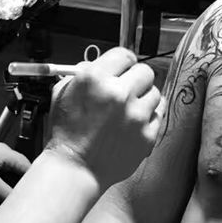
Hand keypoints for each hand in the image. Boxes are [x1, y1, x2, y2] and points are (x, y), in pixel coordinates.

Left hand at [0, 137, 29, 199]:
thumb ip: (4, 193)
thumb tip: (17, 203)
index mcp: (6, 153)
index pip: (29, 168)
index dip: (34, 184)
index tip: (36, 198)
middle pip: (18, 173)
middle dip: (20, 188)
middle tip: (22, 203)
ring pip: (5, 176)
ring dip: (6, 189)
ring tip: (7, 202)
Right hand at [47, 47, 160, 188]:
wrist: (75, 168)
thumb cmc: (66, 133)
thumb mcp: (63, 94)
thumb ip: (83, 73)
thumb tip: (97, 63)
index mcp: (95, 78)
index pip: (124, 54)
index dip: (123, 62)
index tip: (123, 68)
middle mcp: (118, 93)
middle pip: (145, 71)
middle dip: (136, 78)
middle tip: (128, 89)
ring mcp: (136, 115)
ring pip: (155, 92)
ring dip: (143, 98)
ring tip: (129, 110)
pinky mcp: (147, 134)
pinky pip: (159, 114)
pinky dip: (149, 117)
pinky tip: (135, 123)